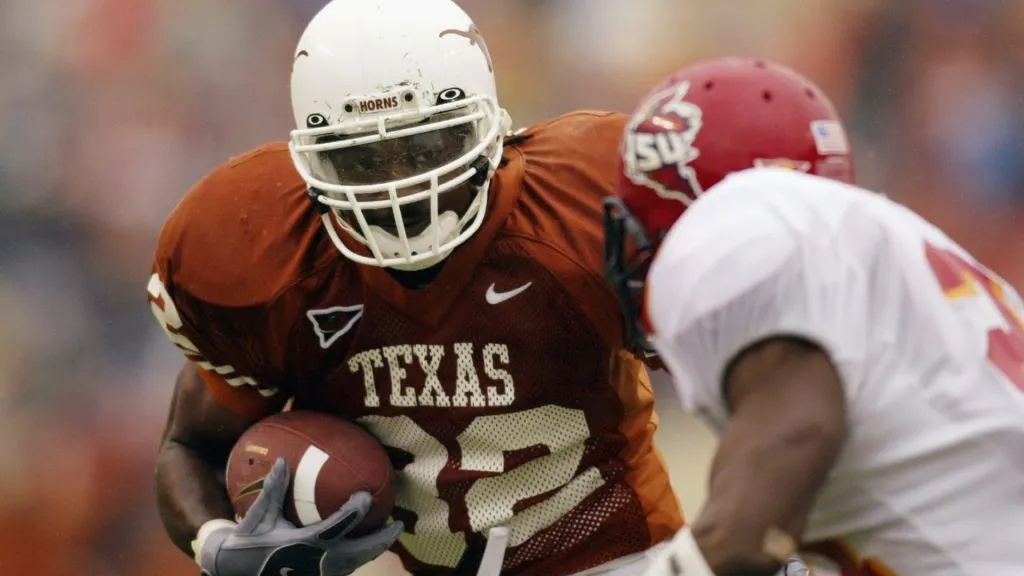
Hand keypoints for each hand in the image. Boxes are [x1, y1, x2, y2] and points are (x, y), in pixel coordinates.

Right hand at [199, 458, 401, 575]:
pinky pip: (347, 567)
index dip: (352, 512)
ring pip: (356, 563)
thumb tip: (282, 460)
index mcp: (301, 544)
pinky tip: (369, 542)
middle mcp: (314, 562)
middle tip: (398, 523)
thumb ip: (272, 490)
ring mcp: (318, 573)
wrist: (236, 571)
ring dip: (375, 548)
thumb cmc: (247, 540)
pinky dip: (361, 554)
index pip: (335, 528)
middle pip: (357, 553)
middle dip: (380, 540)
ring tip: (391, 531)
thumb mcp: (257, 516)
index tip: (365, 496)